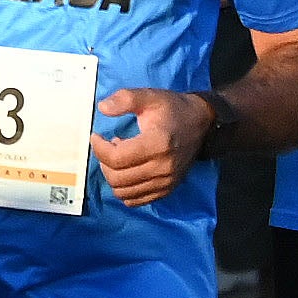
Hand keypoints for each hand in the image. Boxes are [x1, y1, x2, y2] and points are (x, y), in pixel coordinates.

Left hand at [90, 86, 208, 207]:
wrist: (200, 123)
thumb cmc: (173, 109)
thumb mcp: (150, 96)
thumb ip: (125, 99)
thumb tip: (102, 108)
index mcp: (158, 143)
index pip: (116, 158)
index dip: (99, 148)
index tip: (97, 137)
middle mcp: (163, 167)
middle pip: (117, 178)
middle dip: (104, 162)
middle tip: (108, 147)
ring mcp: (166, 182)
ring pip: (123, 192)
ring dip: (113, 176)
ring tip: (119, 158)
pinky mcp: (167, 190)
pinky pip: (136, 200)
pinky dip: (125, 189)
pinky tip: (128, 171)